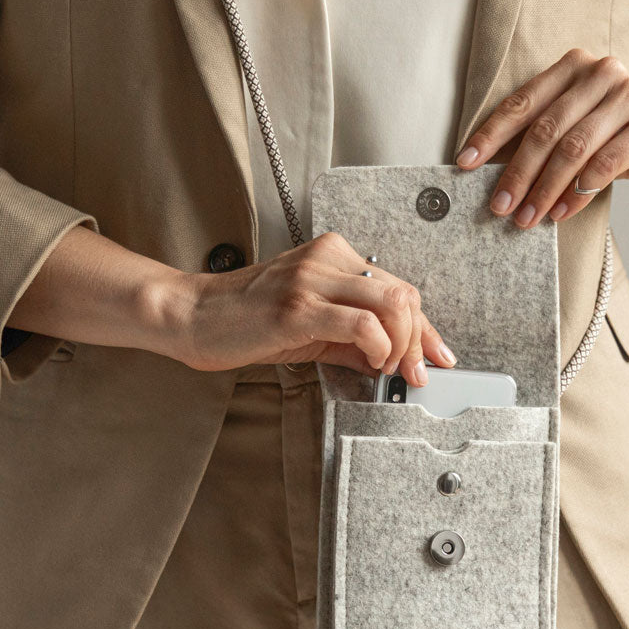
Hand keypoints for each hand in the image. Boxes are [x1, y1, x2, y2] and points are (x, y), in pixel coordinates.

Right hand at [169, 231, 456, 386]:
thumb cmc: (245, 319)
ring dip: (402, 346)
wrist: (193, 316)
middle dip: (420, 340)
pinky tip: (370, 363)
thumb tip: (393, 358)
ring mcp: (312, 280)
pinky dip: (378, 348)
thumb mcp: (308, 322)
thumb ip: (352, 335)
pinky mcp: (298, 307)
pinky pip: (361, 324)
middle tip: (414, 373)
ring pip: (392, 305)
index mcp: (332, 255)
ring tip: (389, 369)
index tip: (435, 356)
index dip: (425, 327)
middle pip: (404, 294)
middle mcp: (326, 259)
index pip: (398, 287)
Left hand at [454, 48, 628, 225]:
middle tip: (500, 207)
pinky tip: (562, 213)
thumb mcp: (574, 129)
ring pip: (574, 148)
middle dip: (518, 173)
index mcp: (572, 67)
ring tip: (528, 218)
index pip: (522, 103)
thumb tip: (490, 176)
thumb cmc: (612, 136)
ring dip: (545, 189)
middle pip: (546, 129)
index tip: (464, 165)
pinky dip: (578, 193)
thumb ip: (540, 138)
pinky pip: (607, 163)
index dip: (491, 135)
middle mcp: (602, 72)